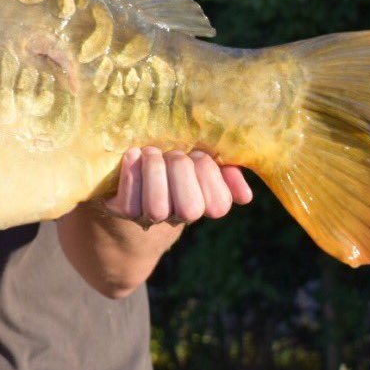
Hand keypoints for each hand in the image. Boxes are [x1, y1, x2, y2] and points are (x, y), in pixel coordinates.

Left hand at [104, 146, 252, 225]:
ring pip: (157, 207)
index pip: (219, 204)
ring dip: (155, 171)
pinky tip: (133, 154)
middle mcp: (179, 216)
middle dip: (181, 171)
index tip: (197, 153)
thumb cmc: (176, 163)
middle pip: (189, 208)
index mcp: (204, 203)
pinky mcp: (123, 211)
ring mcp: (150, 217)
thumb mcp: (205, 162)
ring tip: (150, 152)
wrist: (135, 177)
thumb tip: (245, 197)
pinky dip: (131, 173)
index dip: (208, 174)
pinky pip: (130, 201)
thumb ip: (228, 172)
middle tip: (172, 152)